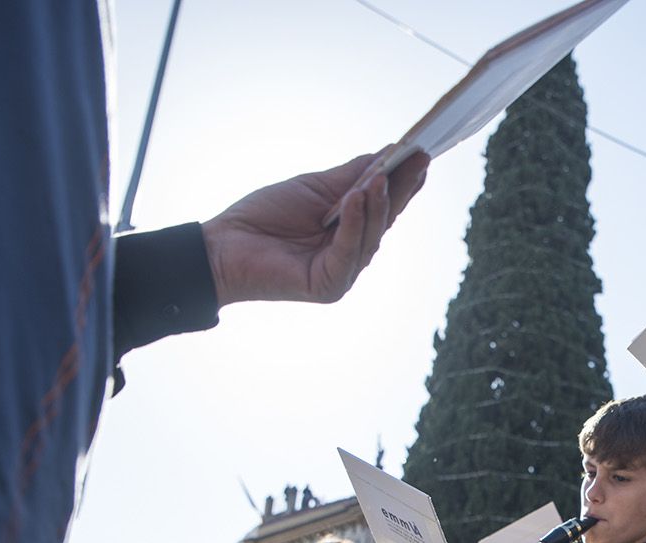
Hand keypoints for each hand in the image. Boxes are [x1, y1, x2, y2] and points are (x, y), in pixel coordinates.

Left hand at [201, 149, 428, 306]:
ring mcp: (343, 272)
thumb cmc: (264, 217)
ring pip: (369, 236)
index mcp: (350, 231)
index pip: (383, 205)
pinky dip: (353, 224)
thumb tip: (386, 154)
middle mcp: (352, 253)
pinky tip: (355, 197)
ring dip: (376, 203)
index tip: (421, 153)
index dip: (403, 181)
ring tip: (381, 175)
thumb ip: (351, 177)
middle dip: (401, 189)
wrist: (224, 245)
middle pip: (384, 219)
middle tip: (418, 159)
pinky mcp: (329, 286)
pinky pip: (347, 251)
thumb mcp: (314, 188)